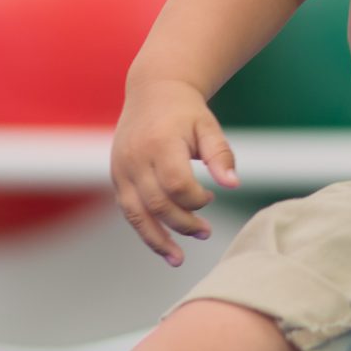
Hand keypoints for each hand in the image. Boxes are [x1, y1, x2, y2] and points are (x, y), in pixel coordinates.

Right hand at [109, 80, 237, 266]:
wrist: (152, 92)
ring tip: (178, 258)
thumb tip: (234, 184)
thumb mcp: (209, 127)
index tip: (211, 198)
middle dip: (182, 224)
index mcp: (160, 143)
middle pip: (156, 204)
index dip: (196, 200)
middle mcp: (135, 158)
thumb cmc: (186, 112)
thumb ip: (221, 155)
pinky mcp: (116, 177)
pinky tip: (163, 246)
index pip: (176, 184)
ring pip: (136, 214)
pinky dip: (144, 230)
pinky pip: (128, 210)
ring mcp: (121, 169)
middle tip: (206, 232)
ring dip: (157, 240)